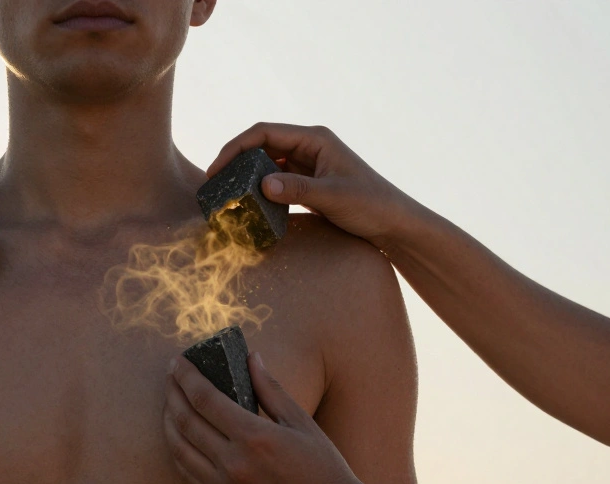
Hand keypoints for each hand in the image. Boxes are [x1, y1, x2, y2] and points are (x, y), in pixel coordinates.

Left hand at [163, 351, 373, 483]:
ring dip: (168, 421)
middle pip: (186, 421)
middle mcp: (234, 463)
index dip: (186, 377)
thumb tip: (250, 356)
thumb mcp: (301, 422)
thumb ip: (270, 389)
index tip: (178, 361)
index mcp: (255, 437)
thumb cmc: (323, 467)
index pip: (205, 399)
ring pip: (179, 449)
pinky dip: (178, 450)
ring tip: (169, 402)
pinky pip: (188, 473)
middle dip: (172, 393)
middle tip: (171, 375)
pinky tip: (179, 435)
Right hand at [206, 122, 421, 249]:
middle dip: (235, 162)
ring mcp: (308, 164)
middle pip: (261, 146)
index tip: (216, 170)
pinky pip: (276, 180)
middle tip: (215, 185)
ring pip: (266, 163)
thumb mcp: (333, 197)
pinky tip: (250, 205)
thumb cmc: (371, 205)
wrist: (394, 223)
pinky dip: (260, 190)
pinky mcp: (308, 182)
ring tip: (227, 195)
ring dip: (246, 177)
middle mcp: (309, 146)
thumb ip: (298, 190)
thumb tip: (262, 186)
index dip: (235, 148)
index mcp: (315, 139)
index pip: (264, 133)